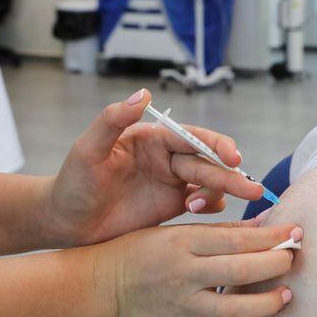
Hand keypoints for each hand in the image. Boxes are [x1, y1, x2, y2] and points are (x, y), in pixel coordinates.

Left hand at [42, 88, 265, 247]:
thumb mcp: (87, 150)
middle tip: (251, 190)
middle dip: (231, 175)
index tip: (233, 157)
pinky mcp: (172, 205)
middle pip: (207, 162)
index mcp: (151, 139)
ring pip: (210, 181)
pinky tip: (202, 213)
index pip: (191, 137)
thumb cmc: (72, 183)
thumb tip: (143, 94)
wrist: (65, 222)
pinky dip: (211, 207)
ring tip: (212, 207)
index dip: (216, 145)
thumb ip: (113, 120)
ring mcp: (172, 182)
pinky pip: (203, 202)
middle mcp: (166, 157)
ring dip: (222, 191)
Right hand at [93, 219, 303, 316]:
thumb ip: (223, 230)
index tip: (297, 231)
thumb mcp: (179, 230)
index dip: (271, 235)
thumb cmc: (144, 249)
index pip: (236, 238)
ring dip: (265, 304)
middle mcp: (184, 274)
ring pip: (231, 311)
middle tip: (295, 257)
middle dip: (274, 263)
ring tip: (286, 295)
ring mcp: (182, 305)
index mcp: (185, 241)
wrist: (102, 283)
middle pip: (238, 271)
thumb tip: (268, 223)